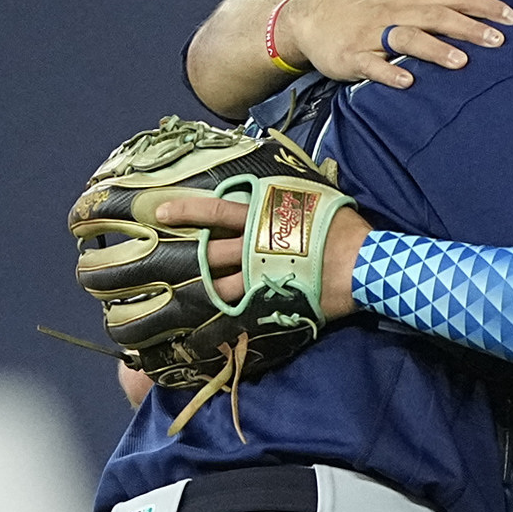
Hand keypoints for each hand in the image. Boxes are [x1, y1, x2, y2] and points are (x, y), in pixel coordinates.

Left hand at [156, 194, 373, 317]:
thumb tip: (283, 182)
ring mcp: (261, 274)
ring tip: (175, 297)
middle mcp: (254, 244)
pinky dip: (222, 320)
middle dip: (182, 252)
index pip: (216, 209)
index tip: (160, 211)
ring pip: (221, 282)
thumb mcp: (315, 195)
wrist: (360, 262)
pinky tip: (203, 328)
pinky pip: (242, 311)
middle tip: (152, 258)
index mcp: (262, 214)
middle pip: (211, 248)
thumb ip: (292, 192)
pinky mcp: (272, 299)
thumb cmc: (342, 225)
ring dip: (198, 289)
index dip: (187, 210)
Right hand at [283, 0, 512, 90]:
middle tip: (498, 41)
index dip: (484, 5)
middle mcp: (396, 10)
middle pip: (436, 15)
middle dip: (468, 27)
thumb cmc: (371, 2)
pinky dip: (389, 74)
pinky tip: (408, 83)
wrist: (316, 16)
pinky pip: (372, 66)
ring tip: (461, 62)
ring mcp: (374, 34)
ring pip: (407, 38)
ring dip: (434, 49)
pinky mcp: (354, 57)